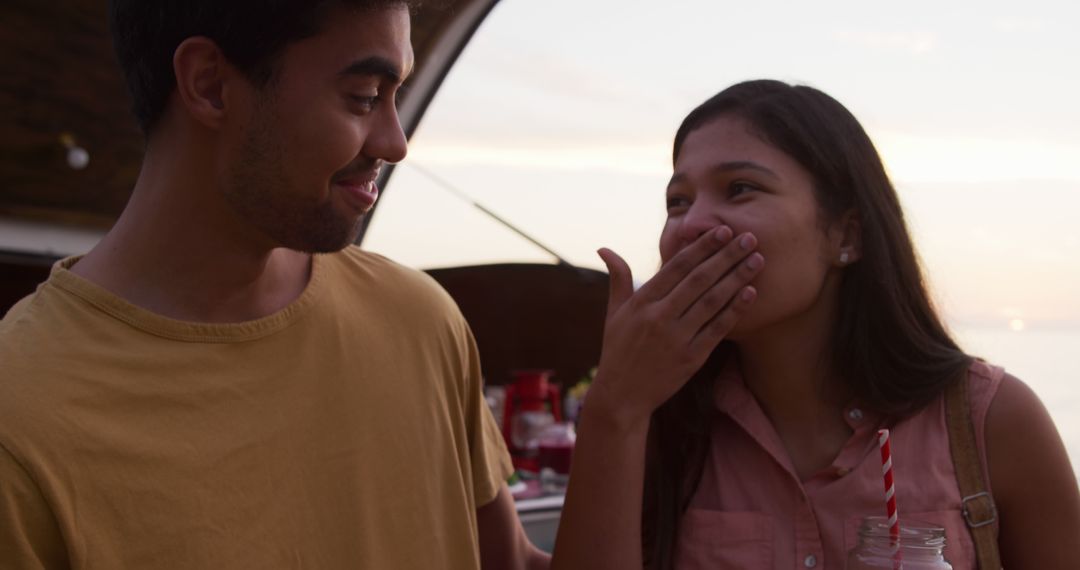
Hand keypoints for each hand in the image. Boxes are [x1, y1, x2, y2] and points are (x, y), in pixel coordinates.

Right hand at [588, 226, 762, 429]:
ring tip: (757, 260)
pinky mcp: (691, 358)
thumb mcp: (614, 313)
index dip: (702, 247)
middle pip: (699, 279)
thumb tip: (605, 247)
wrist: (622, 396)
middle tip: (750, 237)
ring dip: (737, 278)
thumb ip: (618, 278)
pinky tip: (750, 293)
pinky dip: (734, 309)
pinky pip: (717, 328)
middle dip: (726, 256)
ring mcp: (676, 338)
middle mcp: (659, 317)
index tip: (722, 230)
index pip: (677, 266)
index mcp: (642, 302)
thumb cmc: (618, 351)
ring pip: (712, 300)